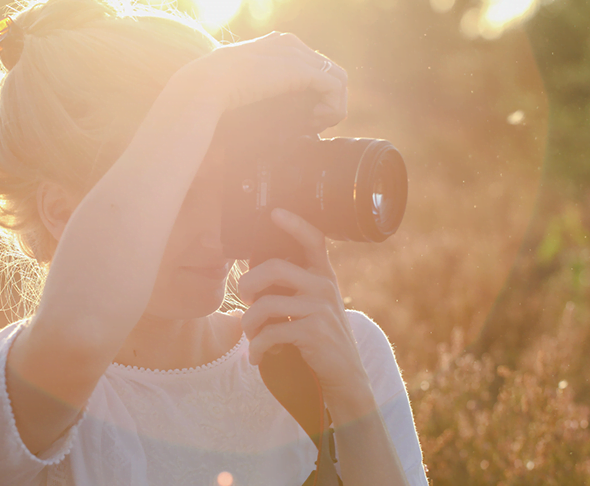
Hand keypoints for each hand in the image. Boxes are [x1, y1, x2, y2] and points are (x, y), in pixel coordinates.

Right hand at [176, 32, 347, 128]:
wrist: (207, 85)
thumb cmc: (216, 93)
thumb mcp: (244, 85)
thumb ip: (263, 86)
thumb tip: (275, 108)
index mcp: (276, 44)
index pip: (313, 67)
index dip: (317, 94)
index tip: (306, 118)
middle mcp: (290, 43)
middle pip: (330, 72)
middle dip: (329, 101)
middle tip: (314, 123)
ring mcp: (297, 54)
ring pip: (339, 79)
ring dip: (334, 106)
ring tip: (316, 123)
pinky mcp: (301, 69)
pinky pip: (335, 86)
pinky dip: (333, 106)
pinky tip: (315, 119)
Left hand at [237, 207, 369, 406]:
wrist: (345, 377)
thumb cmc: (319, 338)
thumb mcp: (313, 306)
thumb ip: (292, 289)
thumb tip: (252, 277)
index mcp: (323, 276)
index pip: (313, 239)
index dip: (294, 223)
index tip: (274, 212)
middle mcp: (324, 287)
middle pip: (274, 267)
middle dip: (248, 283)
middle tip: (244, 300)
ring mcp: (320, 309)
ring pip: (266, 304)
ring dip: (249, 324)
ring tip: (251, 335)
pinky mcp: (313, 333)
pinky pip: (270, 333)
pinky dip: (257, 348)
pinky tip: (257, 357)